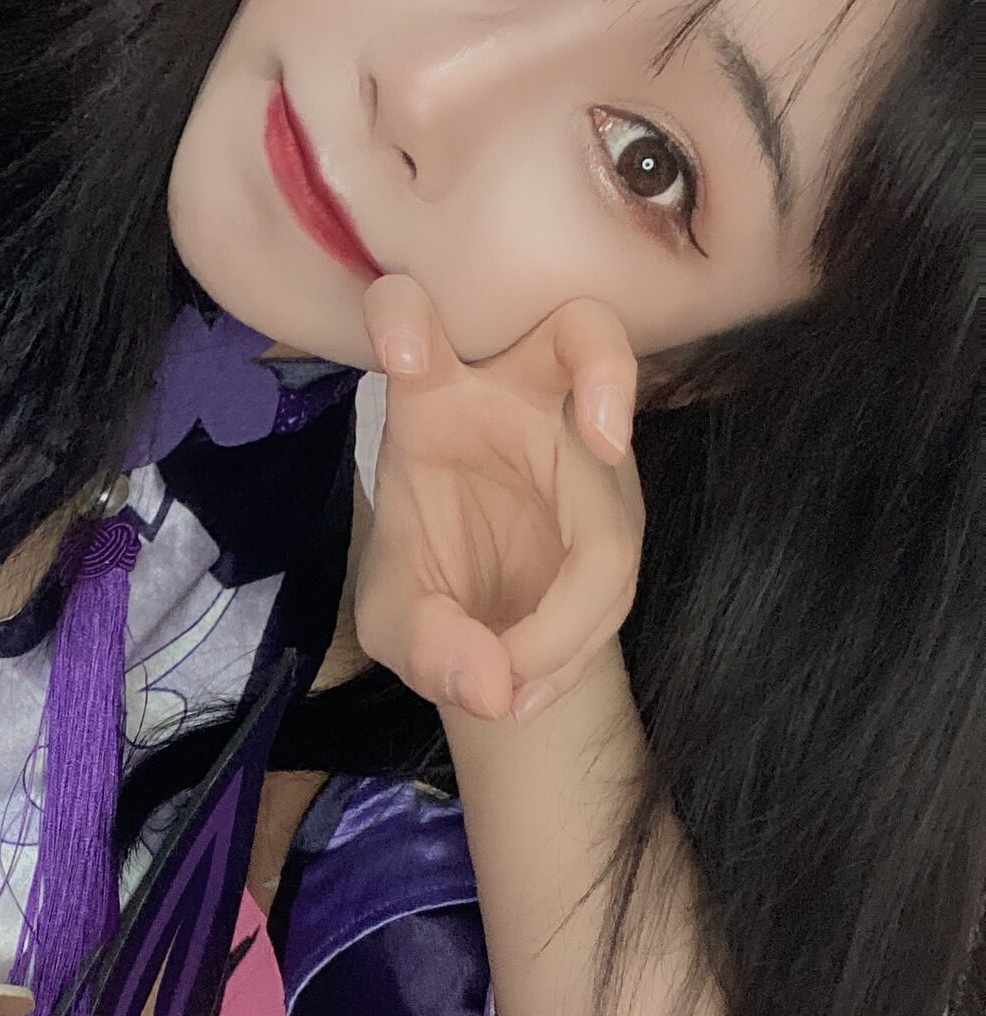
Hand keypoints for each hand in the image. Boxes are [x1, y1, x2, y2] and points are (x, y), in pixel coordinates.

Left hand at [353, 276, 644, 723]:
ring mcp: (582, 446)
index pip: (415, 325)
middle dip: (605, 372)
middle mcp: (517, 400)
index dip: (408, 321)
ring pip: (614, 496)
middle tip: (605, 437)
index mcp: (433, 399)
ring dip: (570, 610)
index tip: (405, 352)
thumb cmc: (427, 580)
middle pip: (582, 339)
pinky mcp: (618, 503)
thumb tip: (492, 686)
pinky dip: (576, 643)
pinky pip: (619, 564)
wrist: (483, 618)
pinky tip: (526, 694)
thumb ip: (427, 644)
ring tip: (506, 690)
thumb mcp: (397, 622)